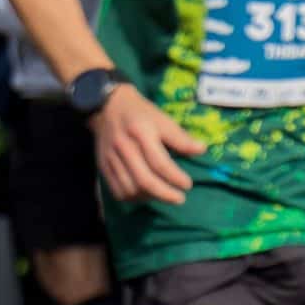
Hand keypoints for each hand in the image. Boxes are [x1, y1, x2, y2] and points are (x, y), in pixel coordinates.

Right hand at [92, 83, 205, 204]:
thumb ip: (180, 137)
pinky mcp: (103, 166)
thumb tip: (201, 150)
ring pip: (130, 189)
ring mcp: (111, 158)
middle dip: (165, 194)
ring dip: (150, 197)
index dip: (175, 177)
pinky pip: (117, 190)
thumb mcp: (162, 119)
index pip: (160, 163)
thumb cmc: (140, 113)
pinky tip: (145, 194)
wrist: (107, 106)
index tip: (188, 184)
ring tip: (163, 195)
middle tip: (179, 198)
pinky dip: (133, 198)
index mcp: (141, 132)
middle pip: (144, 180)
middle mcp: (124, 147)